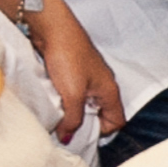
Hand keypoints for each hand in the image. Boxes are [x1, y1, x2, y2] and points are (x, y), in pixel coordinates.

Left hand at [24, 0, 125, 138]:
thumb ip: (72, 120)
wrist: (51, 28)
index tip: (81, 135)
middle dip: (82, 123)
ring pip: (83, 104)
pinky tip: (51, 98)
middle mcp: (102, 84)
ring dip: (69, 110)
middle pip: (98, 114)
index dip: (101, 132)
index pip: (116, 122)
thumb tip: (67, 138)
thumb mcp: (72, 95)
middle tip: (65, 126)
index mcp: (109, 90)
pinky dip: (62, 99)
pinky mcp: (72, 71)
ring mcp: (87, 77)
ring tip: (56, 111)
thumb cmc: (68, 56)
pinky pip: (71, 93)